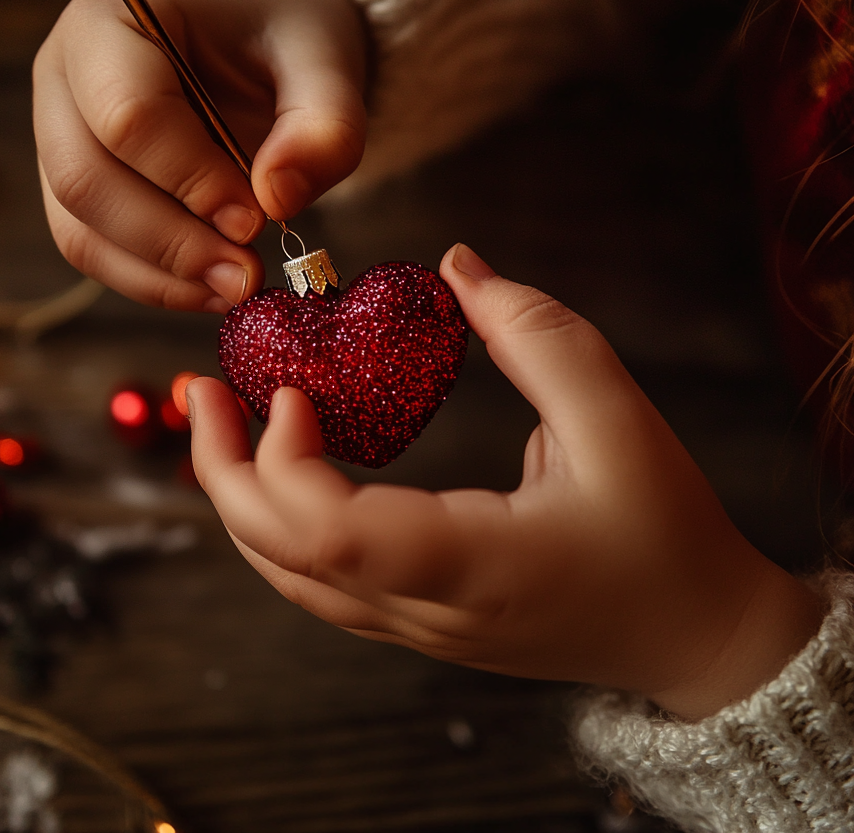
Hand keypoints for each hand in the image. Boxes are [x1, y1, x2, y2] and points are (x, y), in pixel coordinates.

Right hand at [33, 0, 366, 310]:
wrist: (267, 52)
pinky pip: (96, 256)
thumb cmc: (286, 43)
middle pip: (85, 180)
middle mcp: (63, 81)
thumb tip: (278, 198)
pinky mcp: (78, 197)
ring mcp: (59, 143)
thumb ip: (324, 124)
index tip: (257, 216)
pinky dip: (157, 285)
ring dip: (164, 274)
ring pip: (82, 231)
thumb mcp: (327, 62)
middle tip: (248, 271)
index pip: (127, 115)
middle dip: (172, 241)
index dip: (191, 179)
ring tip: (240, 284)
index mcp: (108, 20)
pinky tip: (216, 288)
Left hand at [188, 244, 823, 719]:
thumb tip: (456, 264)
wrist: (694, 636)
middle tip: (206, 391)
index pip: (334, 534)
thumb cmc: (666, 533)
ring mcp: (417, 629)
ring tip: (224, 421)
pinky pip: (319, 580)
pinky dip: (281, 521)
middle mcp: (427, 611)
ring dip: (241, 498)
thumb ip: (534, 333)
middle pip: (282, 559)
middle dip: (223, 473)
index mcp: (475, 567)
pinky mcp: (419, 623)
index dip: (283, 462)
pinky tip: (282, 464)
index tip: (291, 388)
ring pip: (289, 577)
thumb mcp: (617, 418)